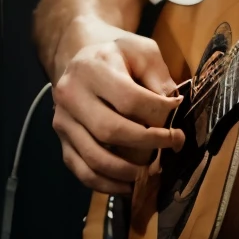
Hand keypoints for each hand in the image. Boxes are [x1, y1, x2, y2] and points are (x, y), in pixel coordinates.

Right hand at [51, 16, 184, 194]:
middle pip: (111, 130)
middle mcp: (71, 94)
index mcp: (93, 68)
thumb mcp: (142, 52)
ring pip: (94, 156)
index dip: (159, 114)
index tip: (178, 118)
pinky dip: (106, 184)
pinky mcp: (61, 140)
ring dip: (128, 170)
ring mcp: (62, 120)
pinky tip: (129, 186)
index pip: (129, 100)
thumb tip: (174, 110)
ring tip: (153, 170)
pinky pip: (81, 170)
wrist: (80, 56)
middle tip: (173, 144)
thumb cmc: (118, 55)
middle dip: (148, 143)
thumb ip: (159, 77)